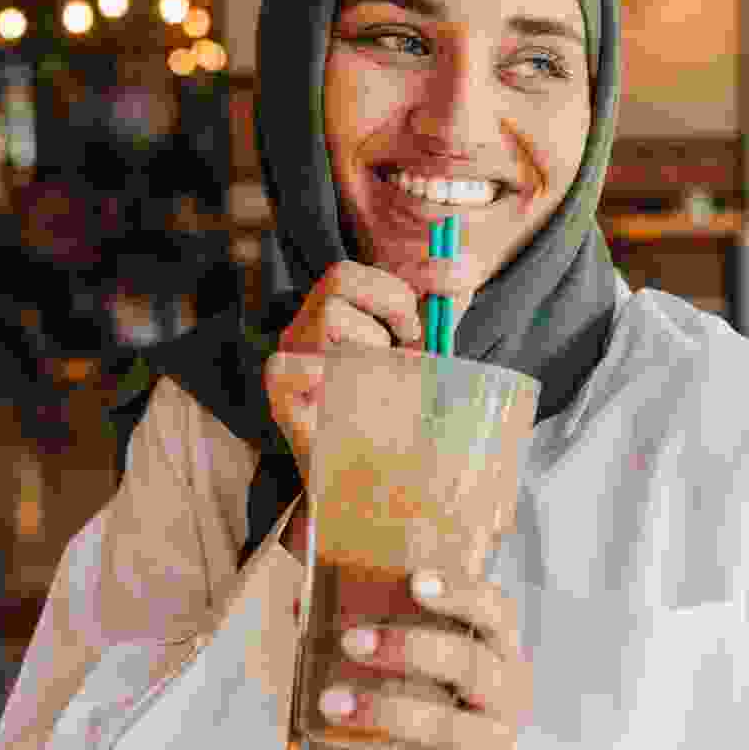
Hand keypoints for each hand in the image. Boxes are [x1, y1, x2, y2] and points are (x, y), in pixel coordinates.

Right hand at [263, 260, 475, 553]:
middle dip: (393, 304)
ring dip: (378, 349)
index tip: (447, 299)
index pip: (353, 270)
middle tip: (416, 347)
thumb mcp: (426, 350)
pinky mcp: (281, 400)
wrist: (379, 487)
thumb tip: (467, 262)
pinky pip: (285, 368)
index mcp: (332, 316)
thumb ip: (442, 303)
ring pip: (333, 321)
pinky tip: (350, 396)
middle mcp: (303, 332)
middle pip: (339, 278)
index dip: (402, 279)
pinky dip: (319, 373)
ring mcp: (290, 362)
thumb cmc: (401, 412)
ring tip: (391, 384)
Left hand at [317, 568, 530, 749]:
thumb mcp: (415, 661)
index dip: (463, 592)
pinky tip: (352, 745)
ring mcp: (491, 742)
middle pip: (472, 666)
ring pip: (449, 727)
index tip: (415, 580)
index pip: (497, 612)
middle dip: (412, 649)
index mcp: (498, 652)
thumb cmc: (429, 698)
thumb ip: (372, 629)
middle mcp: (505, 695)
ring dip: (387, 711)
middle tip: (351, 639)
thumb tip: (301, 601)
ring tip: (331, 702)